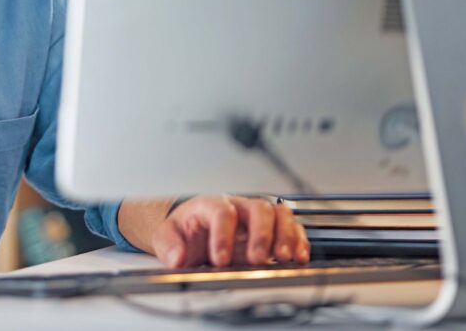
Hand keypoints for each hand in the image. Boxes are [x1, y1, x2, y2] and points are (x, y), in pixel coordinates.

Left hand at [152, 194, 309, 267]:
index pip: (221, 211)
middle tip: (256, 259)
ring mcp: (255, 218)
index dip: (223, 236)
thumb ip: (168, 245)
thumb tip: (176, 257)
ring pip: (279, 214)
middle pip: (257, 208)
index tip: (220, 259)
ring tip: (283, 257)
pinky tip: (299, 257)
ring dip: (284, 235)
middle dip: (260, 234)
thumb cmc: (185, 230)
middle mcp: (237, 207)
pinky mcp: (270, 230)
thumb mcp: (166, 235)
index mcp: (210, 205)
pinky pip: (291, 228)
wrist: (193, 229)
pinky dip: (299, 241)